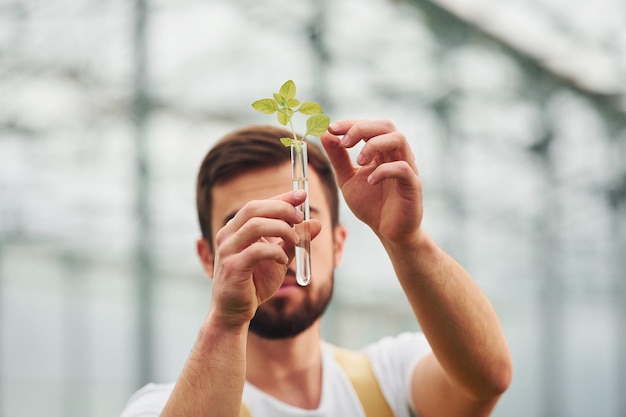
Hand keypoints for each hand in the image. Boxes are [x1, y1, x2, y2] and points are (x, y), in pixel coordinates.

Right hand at [208, 190, 321, 328]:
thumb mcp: (279, 257)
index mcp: (236, 229)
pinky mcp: (232, 267)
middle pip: (254, 208)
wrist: (234, 312)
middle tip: (301, 217)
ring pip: (255, 225)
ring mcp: (227, 250)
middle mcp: (228, 235)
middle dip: (282, 208)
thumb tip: (316, 222)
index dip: (282, 197)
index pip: (258, 204)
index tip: (303, 194)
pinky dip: (275, 251)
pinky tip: (283, 260)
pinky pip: (257, 250)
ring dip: (282, 229)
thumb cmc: (254, 283)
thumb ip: (294, 240)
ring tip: (296, 240)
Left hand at [321, 119, 422, 246]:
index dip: (350, 123)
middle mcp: (397, 154)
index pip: (369, 125)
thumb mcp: (347, 179)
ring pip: (399, 139)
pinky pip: (403, 168)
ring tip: (359, 162)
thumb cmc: (371, 205)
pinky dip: (384, 171)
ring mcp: (407, 168)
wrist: (389, 232)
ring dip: (374, 145)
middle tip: (344, 142)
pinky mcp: (413, 185)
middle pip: (386, 125)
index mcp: (382, 151)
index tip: (331, 129)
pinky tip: (370, 181)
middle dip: (362, 128)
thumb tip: (325, 133)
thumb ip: (338, 158)